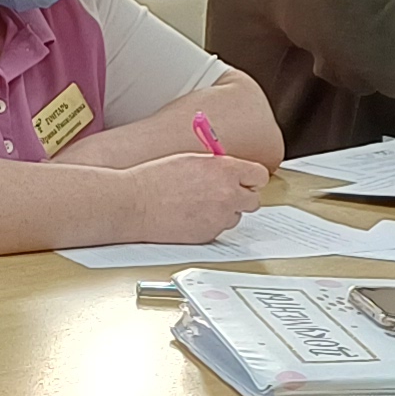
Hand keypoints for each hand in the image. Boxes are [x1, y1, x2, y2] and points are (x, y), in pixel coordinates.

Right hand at [126, 151, 267, 242]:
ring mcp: (219, 218)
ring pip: (236, 217)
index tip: (245, 179)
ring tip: (199, 205)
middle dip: (241, 196)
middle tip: (224, 193)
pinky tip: (191, 216)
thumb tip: (228, 170)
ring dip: (224, 212)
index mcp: (225, 170)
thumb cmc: (155, 180)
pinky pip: (218, 230)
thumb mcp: (191, 160)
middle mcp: (227, 195)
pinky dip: (209, 224)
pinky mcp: (208, 236)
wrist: (135, 204)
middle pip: (253, 200)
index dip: (251, 178)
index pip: (259, 176)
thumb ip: (216, 165)